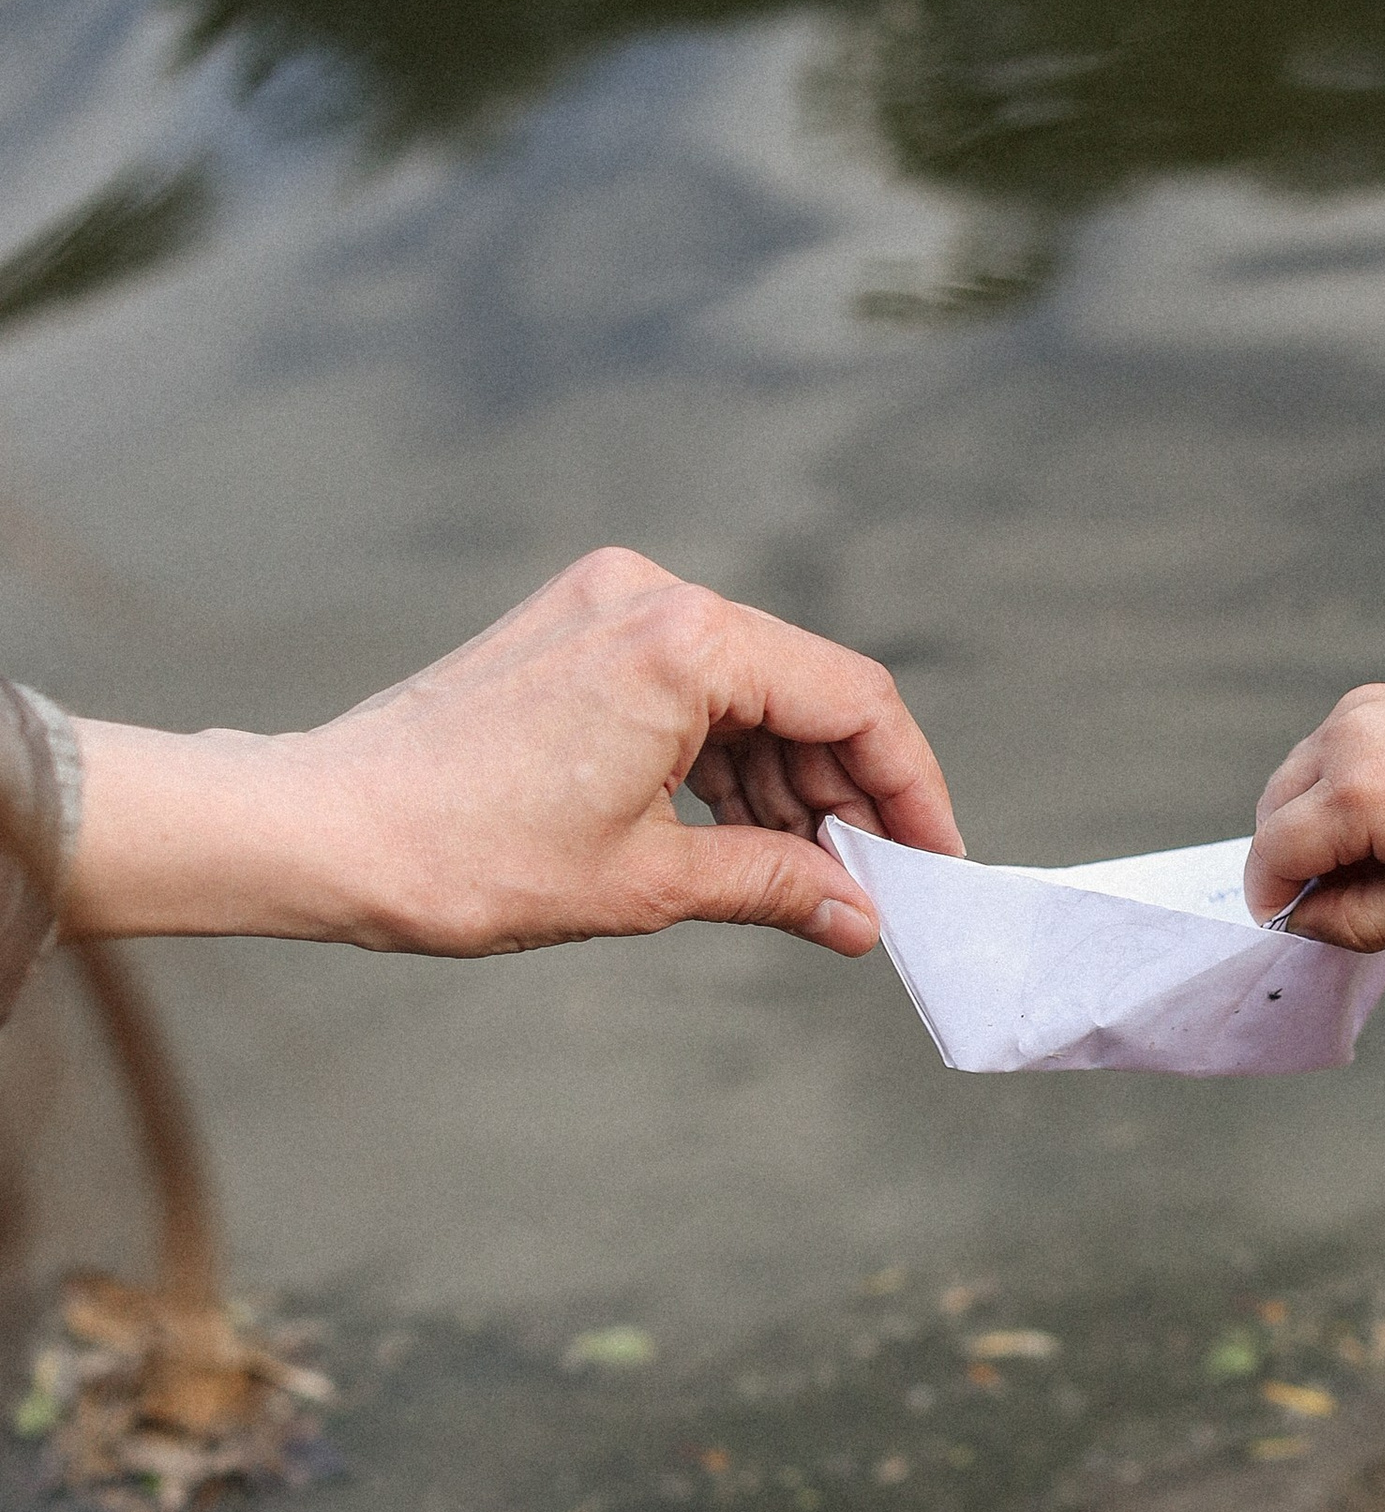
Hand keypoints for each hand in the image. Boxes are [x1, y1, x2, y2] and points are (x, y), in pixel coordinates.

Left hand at [58, 548, 961, 957]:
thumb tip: (860, 916)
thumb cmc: (468, 855)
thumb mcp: (648, 883)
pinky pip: (683, 687)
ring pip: (744, 691)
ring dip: (784, 784)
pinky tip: (740, 836)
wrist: (320, 831)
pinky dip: (721, 760)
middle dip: (846, 793)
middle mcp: (650, 595)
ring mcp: (604, 605)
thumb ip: (775, 884)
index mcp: (686, 640)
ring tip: (806, 880)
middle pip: (802, 689)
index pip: (852, 699)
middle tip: (875, 887)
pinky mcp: (569, 632)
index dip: (910, 788)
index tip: (935, 862)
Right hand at [1243, 681, 1384, 951]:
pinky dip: (1328, 782)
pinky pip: (1323, 748)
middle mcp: (1343, 740)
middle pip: (1272, 809)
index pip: (1273, 852)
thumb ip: (1348, 923)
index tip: (1286, 919)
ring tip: (1356, 851)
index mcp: (1353, 796)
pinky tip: (1373, 809)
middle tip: (1326, 890)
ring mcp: (1355, 711)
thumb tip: (1299, 917)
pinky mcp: (1371, 697)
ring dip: (1304, 816)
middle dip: (1285, 856)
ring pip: (1292, 775)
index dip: (1270, 893)